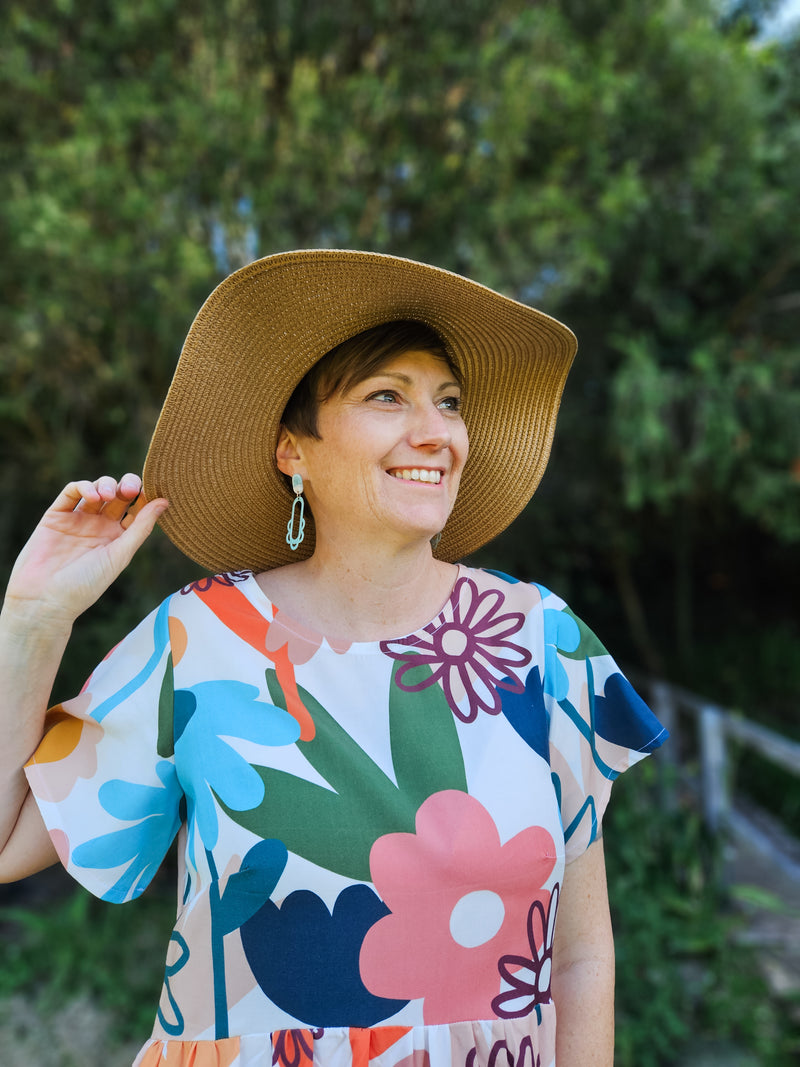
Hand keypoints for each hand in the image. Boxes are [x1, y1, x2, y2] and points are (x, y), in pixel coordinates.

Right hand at [3, 475, 168, 628]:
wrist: (44, 598)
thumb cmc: (86, 584)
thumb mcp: (119, 555)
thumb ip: (141, 527)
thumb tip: (165, 502)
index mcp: (119, 538)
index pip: (137, 509)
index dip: (146, 496)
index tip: (153, 490)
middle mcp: (100, 527)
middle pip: (119, 495)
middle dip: (128, 486)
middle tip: (131, 489)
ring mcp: (78, 520)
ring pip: (97, 489)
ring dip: (106, 484)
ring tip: (108, 495)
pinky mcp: (56, 516)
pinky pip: (71, 492)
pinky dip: (83, 486)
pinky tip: (91, 495)